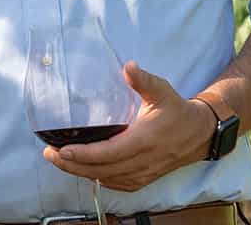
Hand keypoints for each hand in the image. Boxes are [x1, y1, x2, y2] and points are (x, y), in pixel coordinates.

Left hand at [41, 61, 212, 191]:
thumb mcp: (162, 91)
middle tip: (49, 154)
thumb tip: (128, 67)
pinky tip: (83, 170)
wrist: (200, 133)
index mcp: (145, 140)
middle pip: (102, 170)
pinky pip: (117, 184)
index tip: (62, 150)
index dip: (83, 155)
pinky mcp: (145, 178)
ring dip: (81, 173)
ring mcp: (144, 173)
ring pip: (107, 180)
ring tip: (59, 161)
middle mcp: (143, 161)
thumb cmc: (178, 110)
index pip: (109, 153)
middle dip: (72, 166)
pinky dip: (98, 179)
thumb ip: (143, 80)